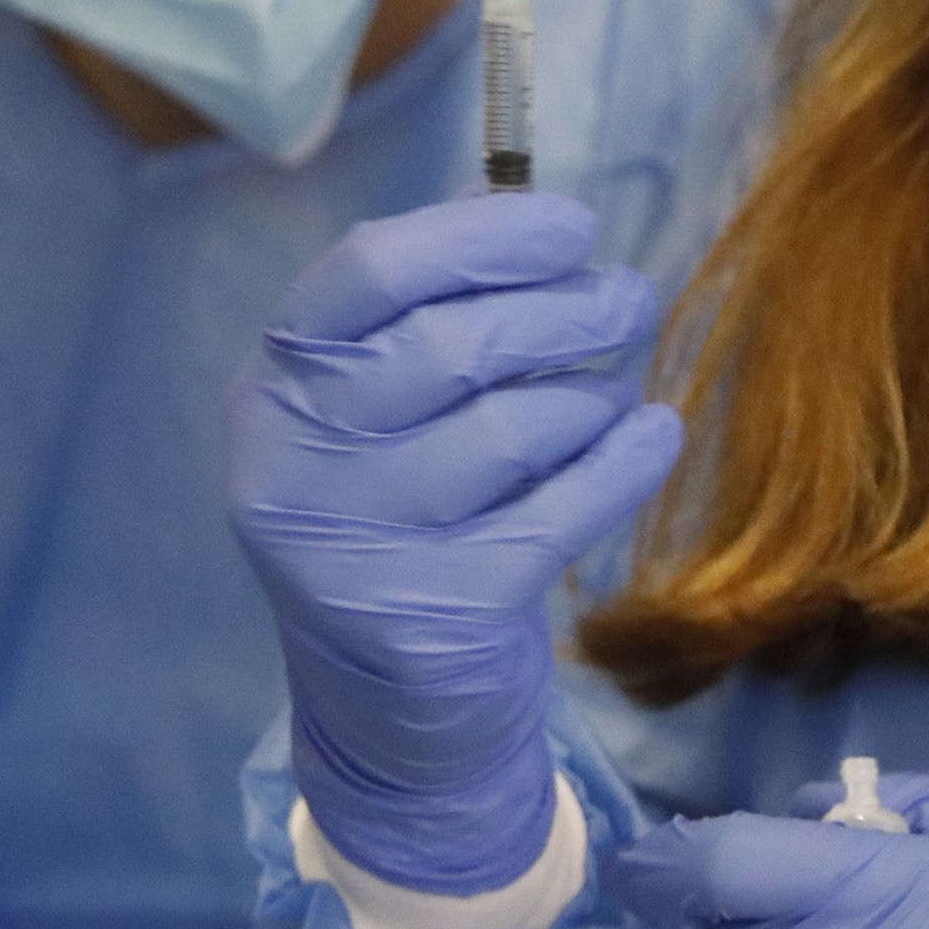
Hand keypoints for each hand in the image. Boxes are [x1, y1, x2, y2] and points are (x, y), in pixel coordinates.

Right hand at [229, 195, 680, 893]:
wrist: (383, 711)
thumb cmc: (396, 521)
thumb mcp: (374, 416)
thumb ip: (428, 315)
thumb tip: (530, 217)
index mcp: (274, 386)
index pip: (368, 272)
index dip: (482, 237)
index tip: (573, 227)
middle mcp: (293, 462)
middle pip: (450, 345)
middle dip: (564, 309)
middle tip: (632, 297)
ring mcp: (353, 547)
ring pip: (511, 430)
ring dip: (588, 396)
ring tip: (613, 391)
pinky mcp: (428, 616)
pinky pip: (555, 515)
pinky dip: (621, 466)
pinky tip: (653, 437)